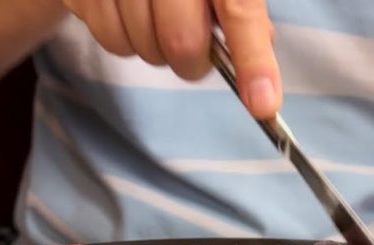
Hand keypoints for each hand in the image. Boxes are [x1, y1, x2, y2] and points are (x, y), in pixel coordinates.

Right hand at [62, 0, 280, 117]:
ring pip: (142, 48)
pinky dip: (124, 39)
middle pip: (182, 43)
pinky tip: (127, 11)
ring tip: (155, 17)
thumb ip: (240, 7)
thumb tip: (258, 63)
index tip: (263, 105)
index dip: (253, 61)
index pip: (240, 11)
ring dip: (155, 50)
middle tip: (195, 50)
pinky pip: (111, 39)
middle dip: (192, 61)